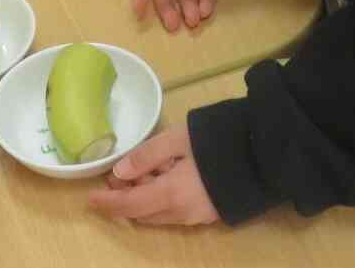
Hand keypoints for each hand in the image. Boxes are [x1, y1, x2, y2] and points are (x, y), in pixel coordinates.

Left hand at [88, 126, 219, 226]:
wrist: (264, 152)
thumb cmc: (218, 140)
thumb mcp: (179, 138)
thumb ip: (147, 155)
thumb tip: (120, 173)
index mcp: (172, 195)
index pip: (130, 206)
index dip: (108, 203)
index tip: (90, 199)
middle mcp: (182, 213)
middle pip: (143, 213)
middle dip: (124, 199)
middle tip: (115, 177)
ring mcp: (198, 216)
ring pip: (159, 214)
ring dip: (143, 198)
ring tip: (139, 172)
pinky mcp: (209, 212)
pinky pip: (175, 211)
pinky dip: (161, 198)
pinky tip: (165, 175)